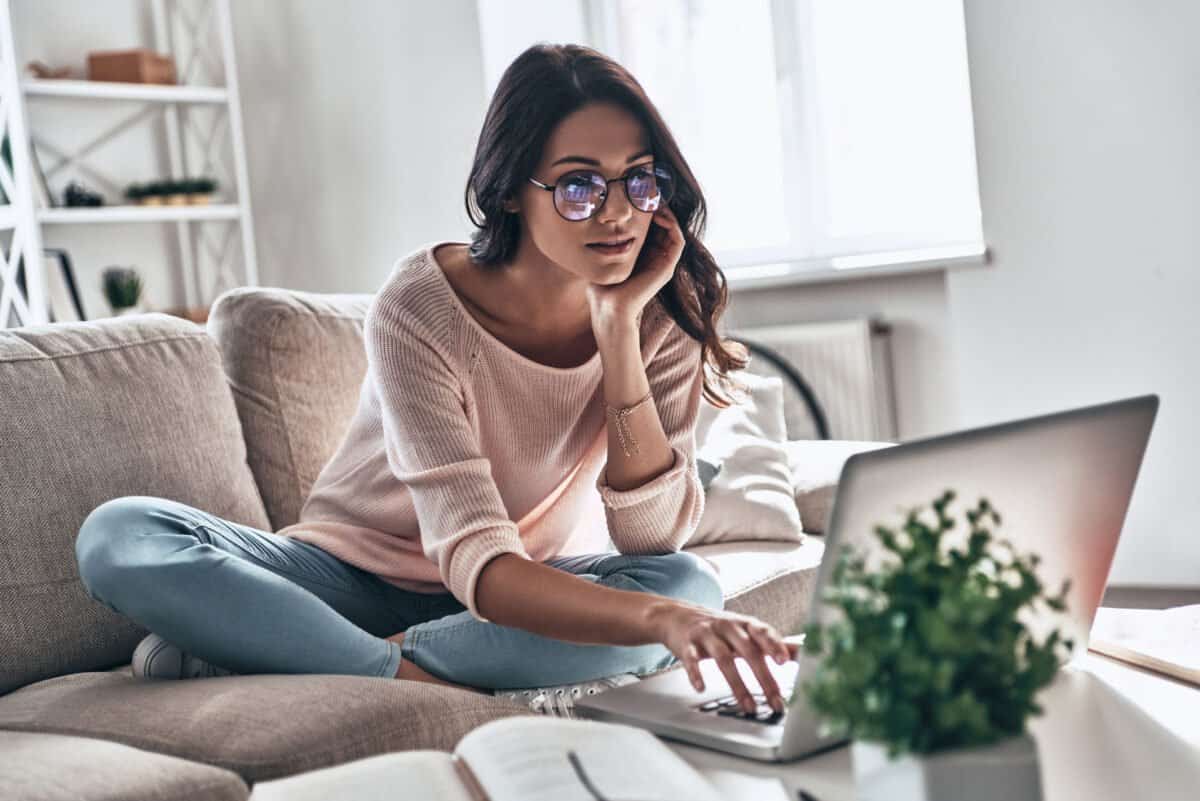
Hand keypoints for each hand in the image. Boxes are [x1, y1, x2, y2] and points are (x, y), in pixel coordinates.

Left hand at [585, 204, 684, 333]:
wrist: (609, 308)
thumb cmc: (602, 286)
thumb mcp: (603, 256)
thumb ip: (605, 240)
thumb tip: (594, 219)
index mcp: (643, 256)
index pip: (652, 227)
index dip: (648, 210)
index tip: (638, 194)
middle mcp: (656, 258)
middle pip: (664, 226)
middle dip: (658, 207)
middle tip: (649, 191)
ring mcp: (664, 263)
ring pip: (674, 230)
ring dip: (667, 212)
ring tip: (655, 199)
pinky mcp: (667, 268)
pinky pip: (678, 240)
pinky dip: (672, 224)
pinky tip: (658, 213)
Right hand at [646, 601, 801, 713]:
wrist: (677, 615)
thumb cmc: (720, 628)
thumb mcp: (746, 631)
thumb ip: (773, 642)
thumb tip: (805, 651)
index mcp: (746, 624)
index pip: (763, 633)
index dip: (774, 645)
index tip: (785, 661)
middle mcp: (728, 626)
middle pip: (748, 651)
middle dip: (764, 678)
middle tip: (776, 702)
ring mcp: (706, 634)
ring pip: (723, 658)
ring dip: (737, 685)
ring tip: (749, 707)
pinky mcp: (686, 644)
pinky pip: (691, 659)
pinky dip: (696, 674)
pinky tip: (701, 688)